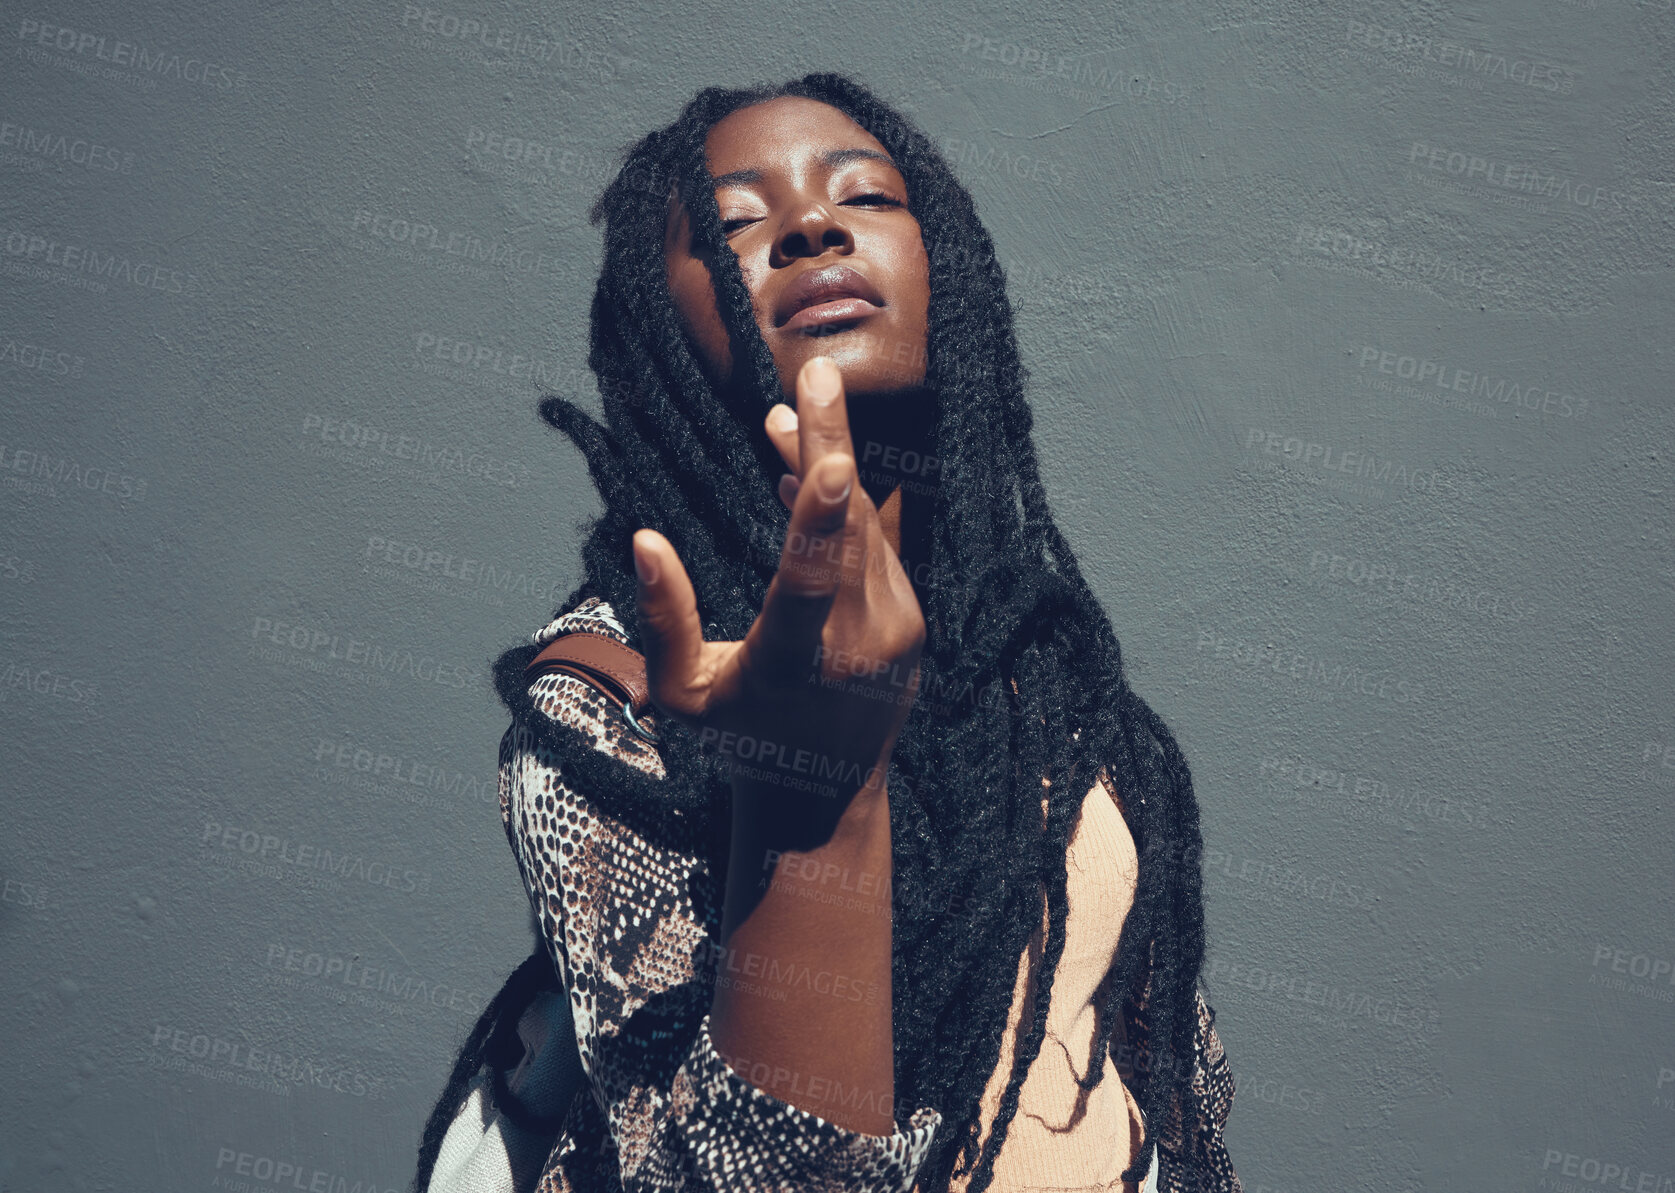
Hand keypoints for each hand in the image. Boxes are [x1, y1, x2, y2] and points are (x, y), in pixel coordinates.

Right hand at [630, 356, 925, 816]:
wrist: (826, 797)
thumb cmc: (739, 742)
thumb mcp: (682, 695)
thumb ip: (663, 619)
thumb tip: (645, 539)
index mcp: (796, 666)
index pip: (812, 585)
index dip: (820, 521)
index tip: (832, 462)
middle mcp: (859, 646)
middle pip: (848, 530)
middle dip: (829, 444)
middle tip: (819, 371)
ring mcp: (896, 634)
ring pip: (867, 529)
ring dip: (829, 467)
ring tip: (787, 412)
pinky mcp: (911, 622)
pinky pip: (878, 547)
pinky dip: (844, 509)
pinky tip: (810, 466)